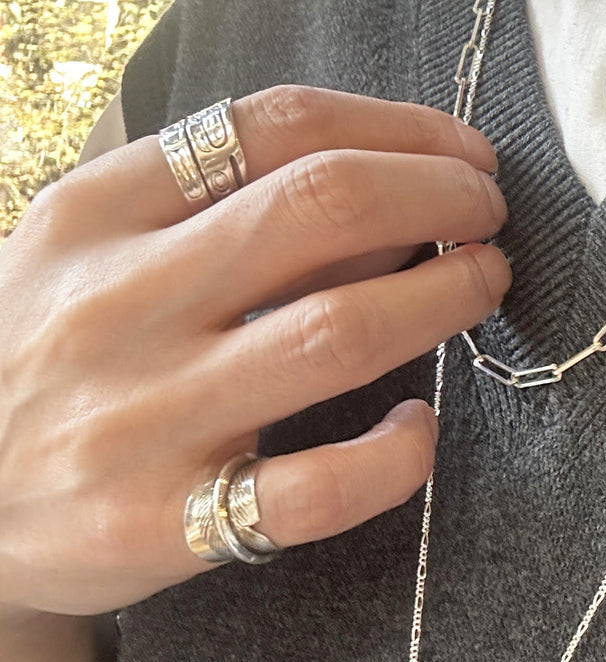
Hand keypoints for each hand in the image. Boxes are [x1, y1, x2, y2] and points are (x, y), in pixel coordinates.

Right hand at [0, 85, 510, 616]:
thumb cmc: (47, 363)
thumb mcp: (96, 260)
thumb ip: (220, 217)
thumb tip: (386, 204)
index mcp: (94, 215)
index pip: (274, 128)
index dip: (399, 130)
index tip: (460, 154)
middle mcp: (118, 303)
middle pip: (324, 209)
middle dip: (441, 198)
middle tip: (490, 219)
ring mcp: (143, 417)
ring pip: (337, 335)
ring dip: (442, 302)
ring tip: (483, 287)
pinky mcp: (169, 522)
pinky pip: (318, 487)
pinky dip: (395, 456)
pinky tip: (419, 429)